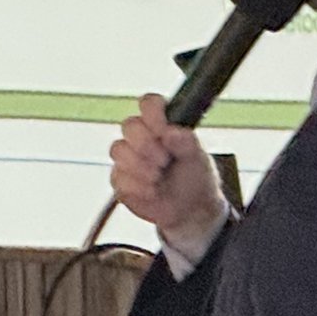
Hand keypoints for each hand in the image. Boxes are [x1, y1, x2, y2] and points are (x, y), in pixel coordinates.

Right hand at [108, 93, 223, 238]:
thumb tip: (171, 132)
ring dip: (140, 166)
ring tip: (158, 178)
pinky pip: (117, 176)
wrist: (191, 211)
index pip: (149, 104)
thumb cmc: (196, 178)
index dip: (152, 113)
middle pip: (129, 125)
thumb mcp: (199, 158)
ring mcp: (128, 158)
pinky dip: (137, 186)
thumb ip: (187, 142)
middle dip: (146, 144)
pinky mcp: (120, 179)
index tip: (164, 130)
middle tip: (164, 160)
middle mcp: (141, 137)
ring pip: (118, 149)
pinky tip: (152, 192)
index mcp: (161, 124)